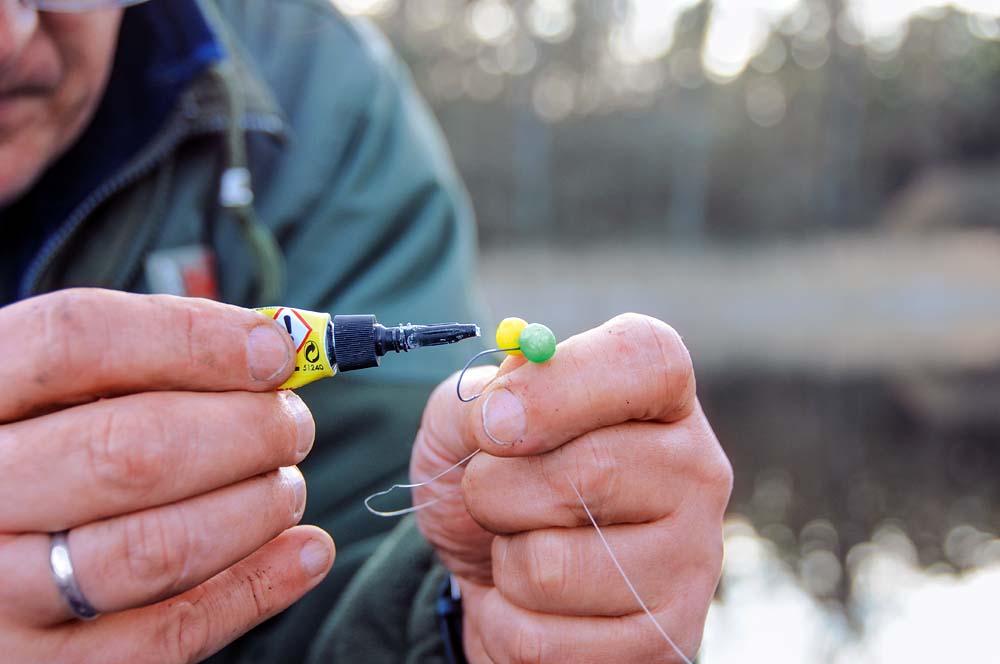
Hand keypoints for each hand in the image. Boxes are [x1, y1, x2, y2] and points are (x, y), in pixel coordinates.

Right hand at [0, 289, 334, 662]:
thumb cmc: (35, 459)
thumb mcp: (48, 396)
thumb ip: (138, 365)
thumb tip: (267, 347)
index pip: (77, 341)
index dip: (193, 339)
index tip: (272, 351)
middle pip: (129, 448)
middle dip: (244, 431)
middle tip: (291, 426)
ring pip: (155, 548)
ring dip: (254, 510)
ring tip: (285, 487)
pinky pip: (167, 635)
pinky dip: (256, 589)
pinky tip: (304, 552)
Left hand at [412, 313, 731, 662]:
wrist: (492, 576)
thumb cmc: (492, 481)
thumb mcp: (465, 422)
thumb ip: (476, 398)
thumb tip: (503, 411)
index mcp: (657, 396)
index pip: (649, 360)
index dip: (559, 386)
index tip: (491, 421)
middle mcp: (696, 469)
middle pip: (592, 471)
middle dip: (496, 491)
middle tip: (490, 496)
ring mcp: (693, 560)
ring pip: (554, 568)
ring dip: (503, 563)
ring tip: (521, 550)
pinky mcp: (668, 639)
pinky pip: (542, 640)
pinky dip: (505, 623)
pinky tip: (533, 606)